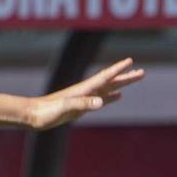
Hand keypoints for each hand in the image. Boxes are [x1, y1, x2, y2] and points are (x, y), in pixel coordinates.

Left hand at [26, 57, 142, 129]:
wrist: (33, 116)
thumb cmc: (46, 111)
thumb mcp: (65, 107)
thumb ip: (83, 103)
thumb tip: (102, 102)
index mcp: (83, 89)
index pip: (105, 77)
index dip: (118, 69)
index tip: (131, 61)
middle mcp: (86, 91)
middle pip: (110, 81)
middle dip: (126, 76)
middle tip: (143, 72)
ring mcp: (84, 98)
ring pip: (108, 89)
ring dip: (122, 84)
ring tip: (134, 79)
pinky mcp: (81, 106)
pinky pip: (101, 99)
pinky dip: (111, 97)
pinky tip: (117, 96)